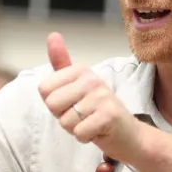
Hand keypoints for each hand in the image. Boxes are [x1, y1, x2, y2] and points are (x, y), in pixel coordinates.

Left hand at [38, 33, 144, 161]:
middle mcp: (91, 79)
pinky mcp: (109, 115)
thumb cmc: (97, 112)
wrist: (128, 134)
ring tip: (91, 123)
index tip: (73, 104)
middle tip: (83, 116)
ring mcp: (102, 96)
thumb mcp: (76, 86)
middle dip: (63, 117)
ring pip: (65, 121)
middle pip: (52, 104)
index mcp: (80, 70)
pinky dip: (86, 138)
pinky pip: (79, 132)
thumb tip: (52, 34)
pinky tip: (98, 132)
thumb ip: (61, 64)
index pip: (44, 90)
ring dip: (76, 129)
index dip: (55, 104)